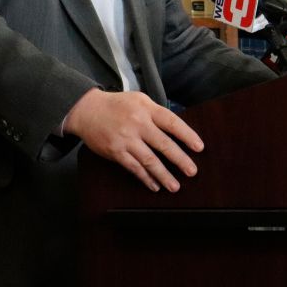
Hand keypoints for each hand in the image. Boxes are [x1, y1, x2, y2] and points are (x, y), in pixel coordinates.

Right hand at [65, 89, 203, 192]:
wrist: (87, 110)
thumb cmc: (117, 105)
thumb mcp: (139, 100)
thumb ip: (156, 113)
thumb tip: (176, 130)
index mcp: (147, 109)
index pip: (172, 122)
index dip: (187, 135)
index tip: (199, 147)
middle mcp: (138, 123)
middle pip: (163, 144)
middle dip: (180, 159)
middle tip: (192, 171)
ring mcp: (126, 139)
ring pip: (149, 160)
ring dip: (163, 175)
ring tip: (175, 186)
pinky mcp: (116, 151)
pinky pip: (134, 167)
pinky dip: (145, 178)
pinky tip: (154, 185)